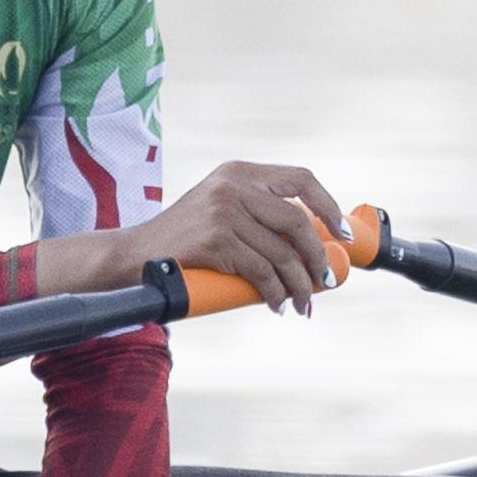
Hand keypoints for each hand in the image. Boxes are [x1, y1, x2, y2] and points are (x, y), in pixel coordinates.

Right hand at [43, 161, 346, 314]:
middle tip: (325, 281)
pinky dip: (274, 293)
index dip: (328, 206)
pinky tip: (276, 304)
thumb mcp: (221, 211)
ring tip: (301, 304)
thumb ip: (258, 215)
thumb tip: (316, 245)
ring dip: (298, 285)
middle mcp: (232, 185)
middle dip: (317, 256)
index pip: (300, 178)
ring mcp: (222, 211)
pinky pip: (261, 272)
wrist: (135, 255)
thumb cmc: (185, 242)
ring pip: (281, 253)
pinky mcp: (214, 240)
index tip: (342, 235)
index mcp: (238, 172)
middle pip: (297, 220)